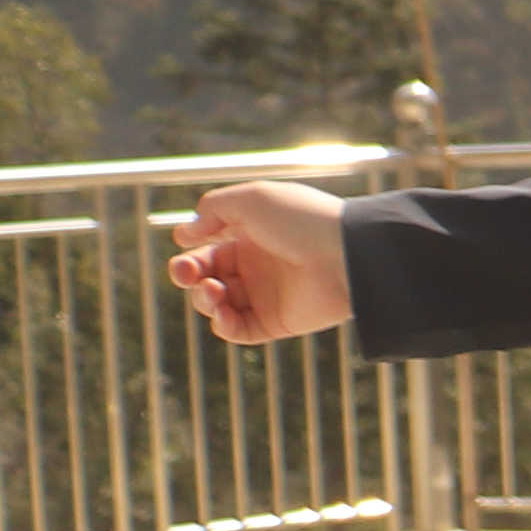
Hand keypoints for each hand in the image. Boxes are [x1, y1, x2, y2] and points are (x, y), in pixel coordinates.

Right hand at [167, 180, 350, 343]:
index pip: (208, 250)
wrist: (347, 254)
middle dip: (187, 275)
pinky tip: (222, 312)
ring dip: (203, 299)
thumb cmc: (302, 220)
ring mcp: (267, 296)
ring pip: (216, 305)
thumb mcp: (252, 199)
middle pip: (206, 278)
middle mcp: (258, 267)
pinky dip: (222, 325)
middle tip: (186, 273)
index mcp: (251, 237)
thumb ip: (213, 208)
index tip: (185, 245)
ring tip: (213, 290)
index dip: (189, 252)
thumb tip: (184, 233)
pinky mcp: (277, 322)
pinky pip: (238, 331)